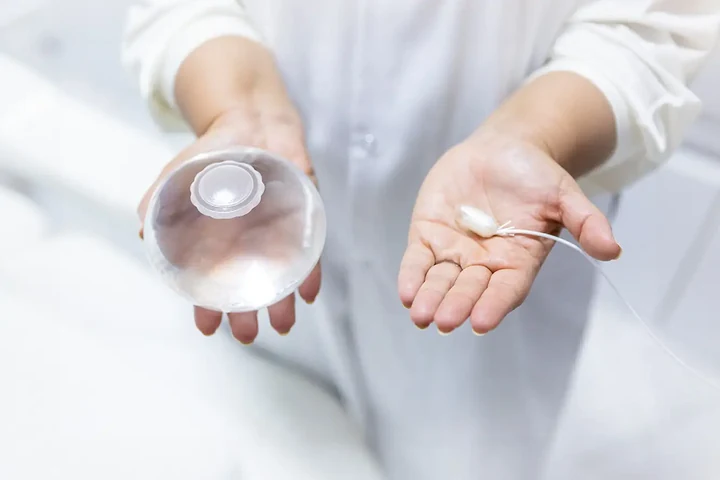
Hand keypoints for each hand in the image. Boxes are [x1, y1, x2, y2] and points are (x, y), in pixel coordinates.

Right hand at [138, 108, 320, 342]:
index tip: (207, 328)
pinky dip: (310, 270)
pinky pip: (310, 248)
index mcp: (220, 240)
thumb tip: (143, 234)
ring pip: (282, 274)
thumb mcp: (178, 175)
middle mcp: (251, 242)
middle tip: (247, 336)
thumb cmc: (213, 153)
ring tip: (281, 325)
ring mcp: (278, 230)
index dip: (210, 307)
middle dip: (248, 313)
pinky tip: (309, 292)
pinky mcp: (304, 213)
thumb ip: (159, 202)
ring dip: (283, 301)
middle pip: (251, 285)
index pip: (215, 282)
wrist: (250, 119)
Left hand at [398, 129, 620, 334]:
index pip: (505, 289)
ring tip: (420, 315)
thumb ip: (585, 220)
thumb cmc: (535, 174)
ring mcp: (454, 251)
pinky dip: (411, 276)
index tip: (481, 322)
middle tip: (444, 321)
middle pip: (469, 289)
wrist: (501, 148)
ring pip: (440, 280)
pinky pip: (417, 260)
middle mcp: (483, 262)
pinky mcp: (428, 235)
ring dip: (430, 298)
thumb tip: (613, 250)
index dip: (494, 305)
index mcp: (517, 260)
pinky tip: (406, 293)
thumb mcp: (564, 193)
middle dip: (456, 304)